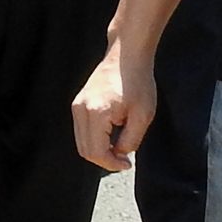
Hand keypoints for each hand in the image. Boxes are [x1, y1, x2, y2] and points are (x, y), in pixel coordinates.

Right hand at [71, 44, 155, 172]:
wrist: (125, 57)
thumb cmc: (138, 83)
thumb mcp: (143, 115)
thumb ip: (131, 140)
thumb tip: (119, 153)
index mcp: (96, 113)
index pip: (96, 151)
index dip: (112, 164)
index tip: (128, 164)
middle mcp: (81, 110)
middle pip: (84, 149)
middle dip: (104, 160)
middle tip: (124, 160)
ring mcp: (77, 106)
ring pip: (81, 141)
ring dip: (99, 150)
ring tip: (119, 148)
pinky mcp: (78, 103)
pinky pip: (82, 130)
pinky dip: (95, 139)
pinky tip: (112, 136)